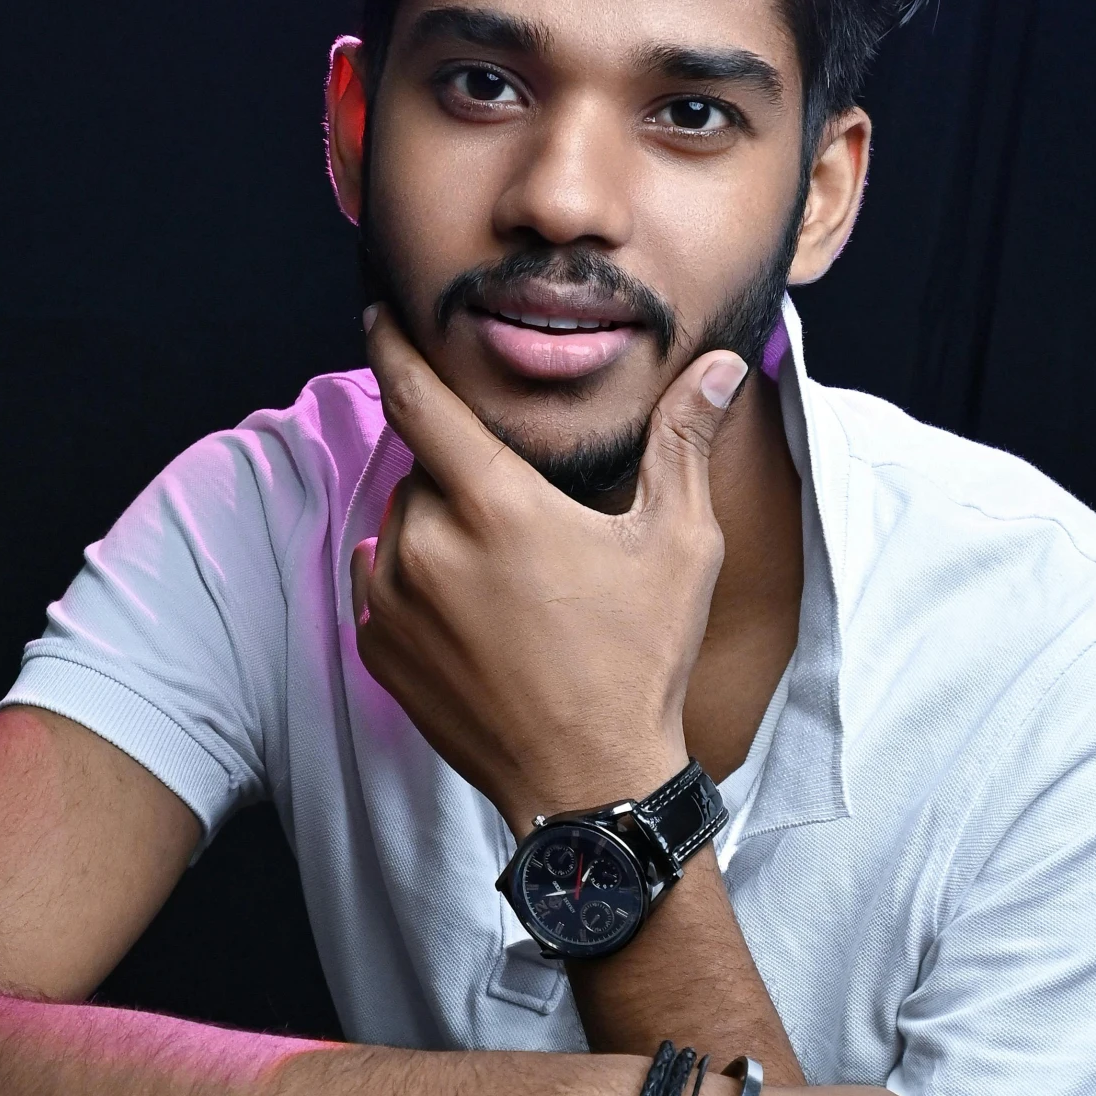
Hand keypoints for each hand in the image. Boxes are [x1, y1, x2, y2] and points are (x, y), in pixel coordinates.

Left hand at [350, 306, 747, 829]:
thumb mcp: (679, 545)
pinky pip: (381, 585)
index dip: (394, 347)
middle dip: (466, 479)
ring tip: (510, 584)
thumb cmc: (639, 661)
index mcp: (496, 506)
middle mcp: (427, 545)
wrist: (589, 782)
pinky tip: (475, 617)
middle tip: (527, 527)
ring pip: (398, 527)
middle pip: (424, 471)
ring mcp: (393, 603)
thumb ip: (683, 444)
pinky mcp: (378, 650)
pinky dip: (415, 584)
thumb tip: (718, 366)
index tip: (377, 313)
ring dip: (438, 531)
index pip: (418, 398)